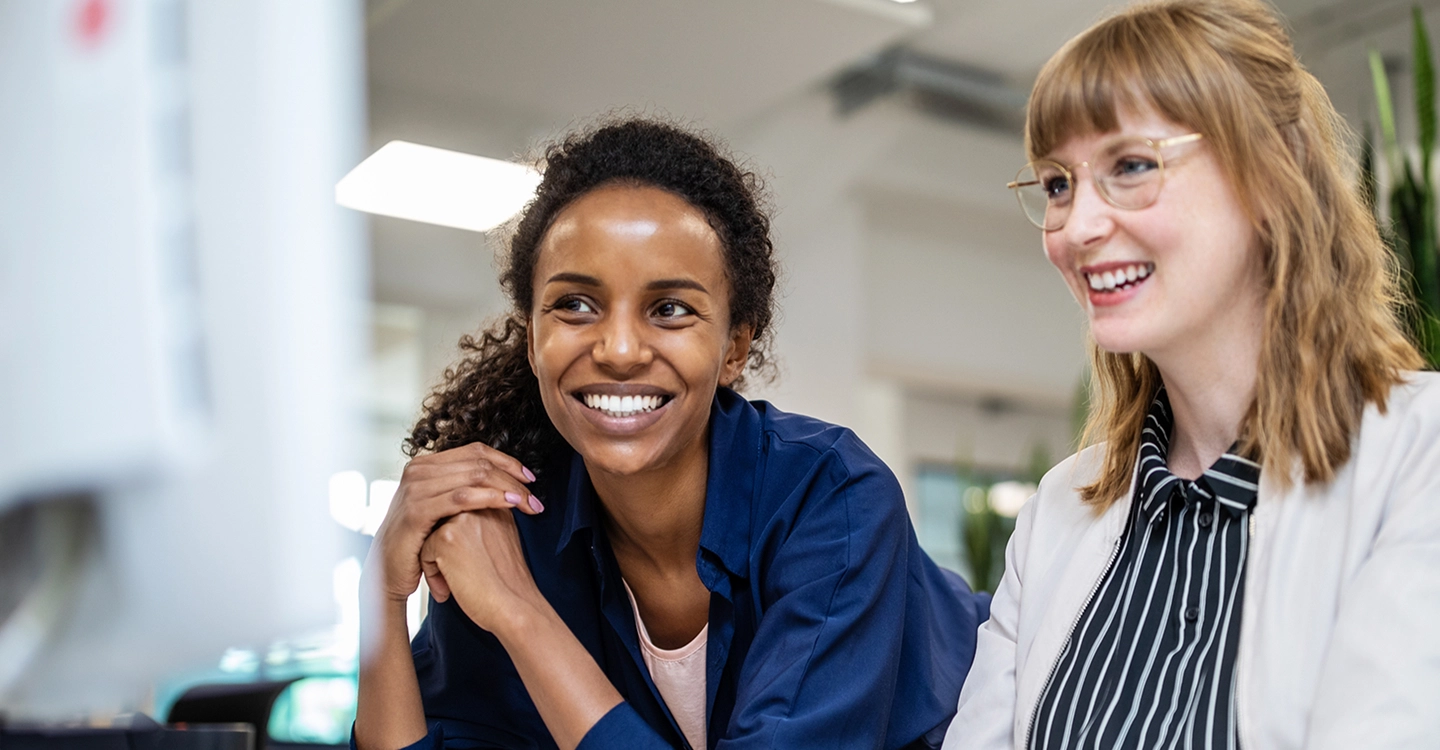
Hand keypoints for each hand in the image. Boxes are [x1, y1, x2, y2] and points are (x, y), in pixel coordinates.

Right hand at [363, 443, 540, 605]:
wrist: (389, 573)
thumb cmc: (421, 543)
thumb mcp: (442, 509)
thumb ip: (464, 488)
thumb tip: (503, 477)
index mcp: (426, 465)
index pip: (476, 451)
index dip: (507, 461)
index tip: (530, 479)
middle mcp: (418, 470)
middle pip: (478, 462)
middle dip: (512, 477)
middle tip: (535, 495)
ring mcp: (415, 488)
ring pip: (473, 476)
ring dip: (508, 488)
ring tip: (530, 503)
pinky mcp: (416, 511)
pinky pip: (461, 498)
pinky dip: (491, 498)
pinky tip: (511, 505)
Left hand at [420, 509, 540, 634]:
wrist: (514, 607)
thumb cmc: (508, 584)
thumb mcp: (502, 543)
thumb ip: (484, 527)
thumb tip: (458, 530)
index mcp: (496, 505)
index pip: (461, 517)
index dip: (463, 546)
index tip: (476, 567)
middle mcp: (480, 506)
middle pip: (445, 523)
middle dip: (447, 551)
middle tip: (463, 577)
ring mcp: (463, 519)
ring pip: (432, 536)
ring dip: (438, 563)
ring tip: (454, 585)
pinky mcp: (447, 536)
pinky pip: (424, 551)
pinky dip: (432, 574)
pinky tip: (449, 589)